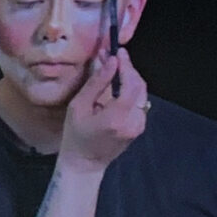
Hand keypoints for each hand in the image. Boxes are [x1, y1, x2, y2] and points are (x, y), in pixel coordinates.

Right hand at [58, 48, 147, 170]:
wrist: (85, 164)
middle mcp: (134, 121)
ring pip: (141, 93)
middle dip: (129, 69)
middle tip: (115, 58)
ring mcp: (139, 125)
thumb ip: (96, 83)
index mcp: (117, 117)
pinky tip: (118, 87)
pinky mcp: (140, 126)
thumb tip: (111, 61)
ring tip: (115, 70)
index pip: (130, 84)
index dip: (126, 65)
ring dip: (130, 79)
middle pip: (140, 86)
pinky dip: (131, 90)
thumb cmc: (76, 136)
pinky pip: (139, 102)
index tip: (118, 52)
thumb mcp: (78, 107)